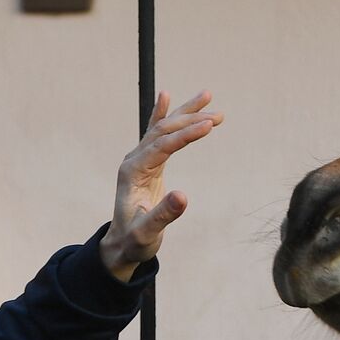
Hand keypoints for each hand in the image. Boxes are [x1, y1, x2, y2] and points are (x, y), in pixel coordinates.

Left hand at [99, 90, 222, 281]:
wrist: (122, 244)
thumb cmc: (134, 240)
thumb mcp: (147, 233)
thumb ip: (163, 215)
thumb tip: (183, 196)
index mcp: (133, 172)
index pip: (162, 146)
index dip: (185, 135)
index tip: (208, 125)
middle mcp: (134, 160)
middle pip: (163, 131)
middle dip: (190, 119)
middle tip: (218, 115)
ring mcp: (140, 159)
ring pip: (162, 128)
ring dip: (185, 112)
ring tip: (207, 95)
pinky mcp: (147, 163)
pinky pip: (157, 134)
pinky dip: (166, 115)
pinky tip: (168, 96)